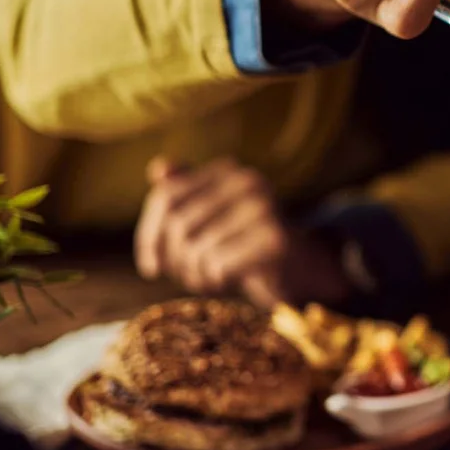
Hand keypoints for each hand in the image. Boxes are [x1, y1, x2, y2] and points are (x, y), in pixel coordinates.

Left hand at [136, 157, 349, 307]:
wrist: (301, 267)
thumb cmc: (244, 243)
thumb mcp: (212, 218)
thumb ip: (184, 193)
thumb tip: (158, 168)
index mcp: (229, 170)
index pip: (166, 196)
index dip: (149, 235)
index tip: (151, 267)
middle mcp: (248, 181)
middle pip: (179, 224)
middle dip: (175, 261)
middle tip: (187, 276)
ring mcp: (265, 208)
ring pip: (196, 249)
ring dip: (195, 275)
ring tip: (209, 278)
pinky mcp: (275, 239)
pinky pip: (218, 265)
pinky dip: (215, 281)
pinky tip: (228, 281)